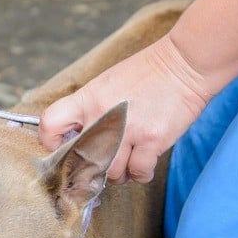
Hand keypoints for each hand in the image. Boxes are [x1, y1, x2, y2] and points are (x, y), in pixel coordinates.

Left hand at [39, 35, 211, 183]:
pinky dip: (140, 174)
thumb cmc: (146, 73)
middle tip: (100, 165)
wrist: (185, 63)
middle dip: (90, 168)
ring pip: (110, 172)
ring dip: (117, 174)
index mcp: (88, 98)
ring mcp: (128, 130)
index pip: (51, 124)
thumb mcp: (106, 83)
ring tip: (126, 163)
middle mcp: (103, 116)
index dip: (51, 141)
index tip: (62, 147)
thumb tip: (75, 135)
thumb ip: (89, 108)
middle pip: (82, 159)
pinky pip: (138, 173)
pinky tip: (144, 165)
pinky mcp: (152, 140)